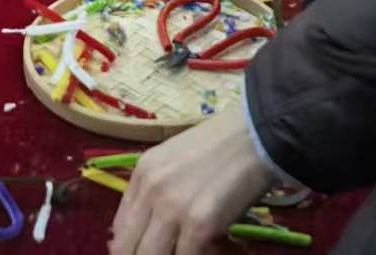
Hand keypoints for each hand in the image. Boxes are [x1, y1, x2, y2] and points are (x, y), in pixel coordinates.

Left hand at [108, 104, 272, 254]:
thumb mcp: (175, 159)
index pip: (118, 228)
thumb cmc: (222, 144)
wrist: (257, 132)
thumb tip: (149, 228)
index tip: (148, 249)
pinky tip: (213, 248)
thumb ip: (157, 190)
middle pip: (127, 248)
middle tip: (169, 251)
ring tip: (190, 249)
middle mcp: (150, 191)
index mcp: (142, 173)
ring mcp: (172, 208)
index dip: (130, 247)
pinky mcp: (199, 224)